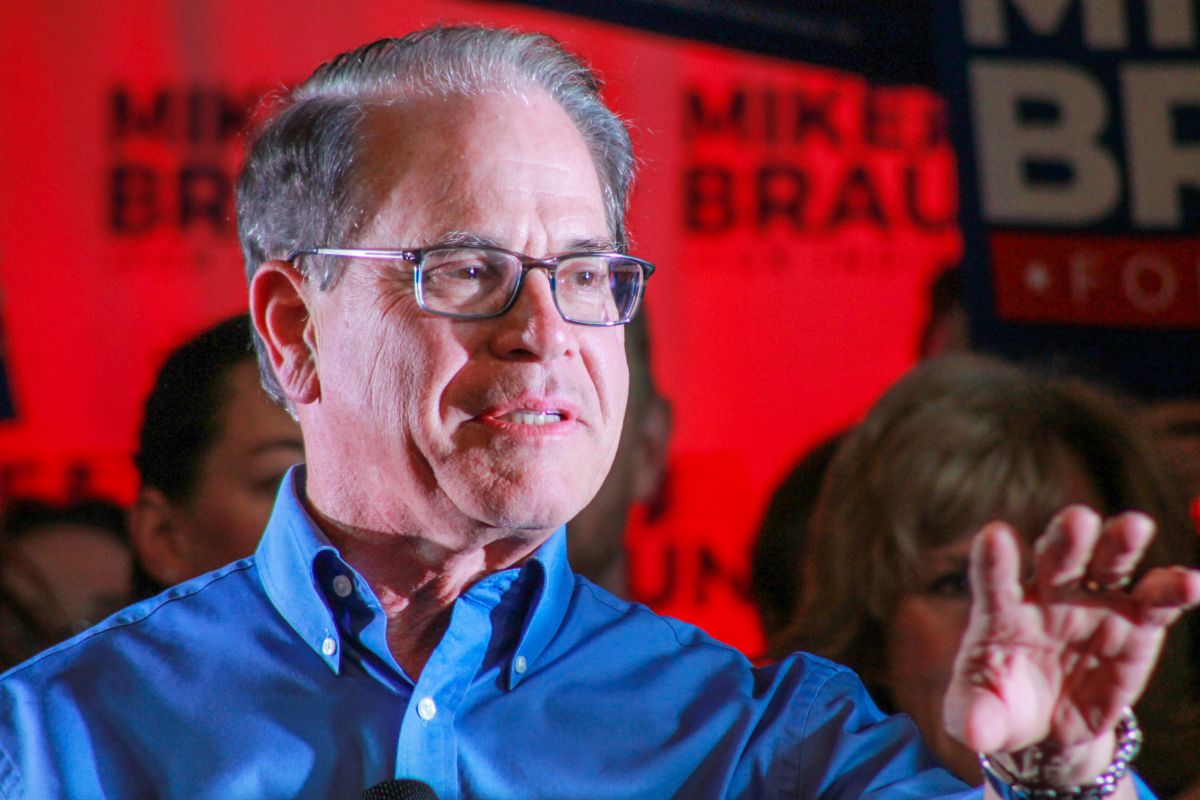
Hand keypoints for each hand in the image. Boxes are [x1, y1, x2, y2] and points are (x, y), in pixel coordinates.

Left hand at [944, 505, 1199, 788]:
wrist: (1049, 723)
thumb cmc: (1003, 706)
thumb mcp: (981, 716)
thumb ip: (976, 717)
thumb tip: (976, 734)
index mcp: (1001, 610)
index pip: (994, 578)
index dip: (994, 559)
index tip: (994, 536)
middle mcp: (1048, 596)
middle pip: (1057, 556)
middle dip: (1067, 537)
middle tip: (1077, 519)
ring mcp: (1094, 604)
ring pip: (1108, 564)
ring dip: (1120, 543)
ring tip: (1134, 525)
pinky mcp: (1136, 625)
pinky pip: (1157, 602)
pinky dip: (1175, 588)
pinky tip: (1191, 581)